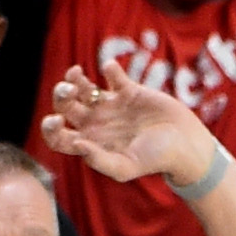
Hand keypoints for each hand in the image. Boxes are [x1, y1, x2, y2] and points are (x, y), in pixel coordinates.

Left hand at [44, 58, 220, 185]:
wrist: (185, 144)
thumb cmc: (156, 160)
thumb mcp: (127, 166)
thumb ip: (100, 161)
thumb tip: (77, 143)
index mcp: (91, 143)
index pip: (58, 136)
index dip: (51, 128)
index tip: (58, 121)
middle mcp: (97, 123)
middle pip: (65, 106)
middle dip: (61, 95)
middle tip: (69, 92)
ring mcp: (112, 105)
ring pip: (82, 88)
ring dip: (74, 79)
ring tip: (77, 74)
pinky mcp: (130, 91)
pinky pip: (113, 74)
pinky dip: (109, 68)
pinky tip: (111, 70)